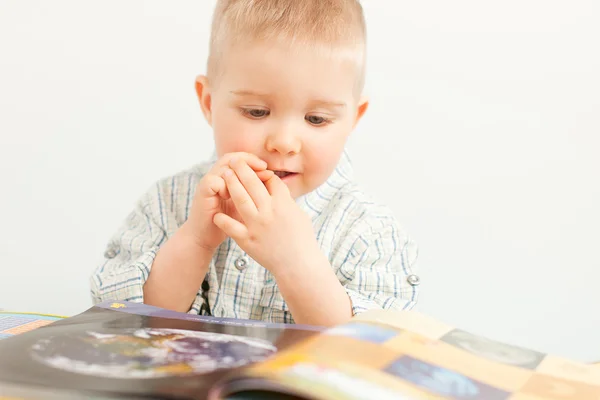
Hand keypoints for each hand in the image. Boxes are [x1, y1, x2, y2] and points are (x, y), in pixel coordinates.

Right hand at [183, 153, 273, 251]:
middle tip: (264, 168)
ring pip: (223, 167)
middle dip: (249, 161)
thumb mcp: (245, 206)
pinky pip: (213, 182)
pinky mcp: (202, 193)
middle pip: (231, 158)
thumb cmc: (228, 223)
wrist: (205, 237)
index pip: (240, 159)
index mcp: (227, 178)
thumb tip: (275, 185)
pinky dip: (224, 186)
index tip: (268, 169)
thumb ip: (254, 193)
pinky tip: (231, 196)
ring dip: (238, 173)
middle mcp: (216, 176)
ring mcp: (208, 183)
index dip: (254, 161)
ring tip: (253, 182)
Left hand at [213, 157, 320, 274]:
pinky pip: (231, 227)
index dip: (263, 173)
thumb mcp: (299, 214)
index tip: (257, 169)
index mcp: (283, 204)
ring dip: (231, 184)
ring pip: (240, 199)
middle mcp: (269, 212)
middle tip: (234, 160)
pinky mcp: (248, 240)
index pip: (270, 180)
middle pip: (252, 183)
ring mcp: (257, 225)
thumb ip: (286, 200)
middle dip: (242, 169)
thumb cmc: (302, 240)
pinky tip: (216, 212)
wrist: (298, 265)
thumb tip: (278, 188)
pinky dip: (223, 219)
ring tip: (224, 174)